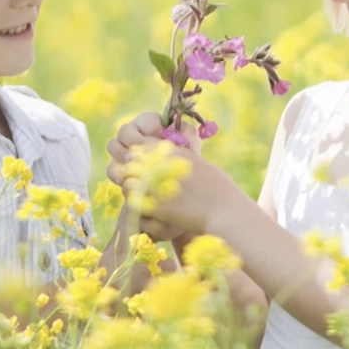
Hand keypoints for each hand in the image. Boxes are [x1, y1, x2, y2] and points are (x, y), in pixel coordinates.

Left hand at [107, 112, 237, 235]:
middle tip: (134, 176)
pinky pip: (130, 200)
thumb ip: (170, 153)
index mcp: (166, 148)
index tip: (133, 158)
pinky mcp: (153, 205)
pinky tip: (145, 205)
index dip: (129, 149)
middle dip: (125, 167)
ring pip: (123, 180)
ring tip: (141, 192)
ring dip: (129, 185)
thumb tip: (156, 148)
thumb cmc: (215, 185)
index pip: (130, 138)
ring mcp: (153, 183)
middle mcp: (156, 162)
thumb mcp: (192, 159)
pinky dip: (135, 202)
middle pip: (124, 158)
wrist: (225, 209)